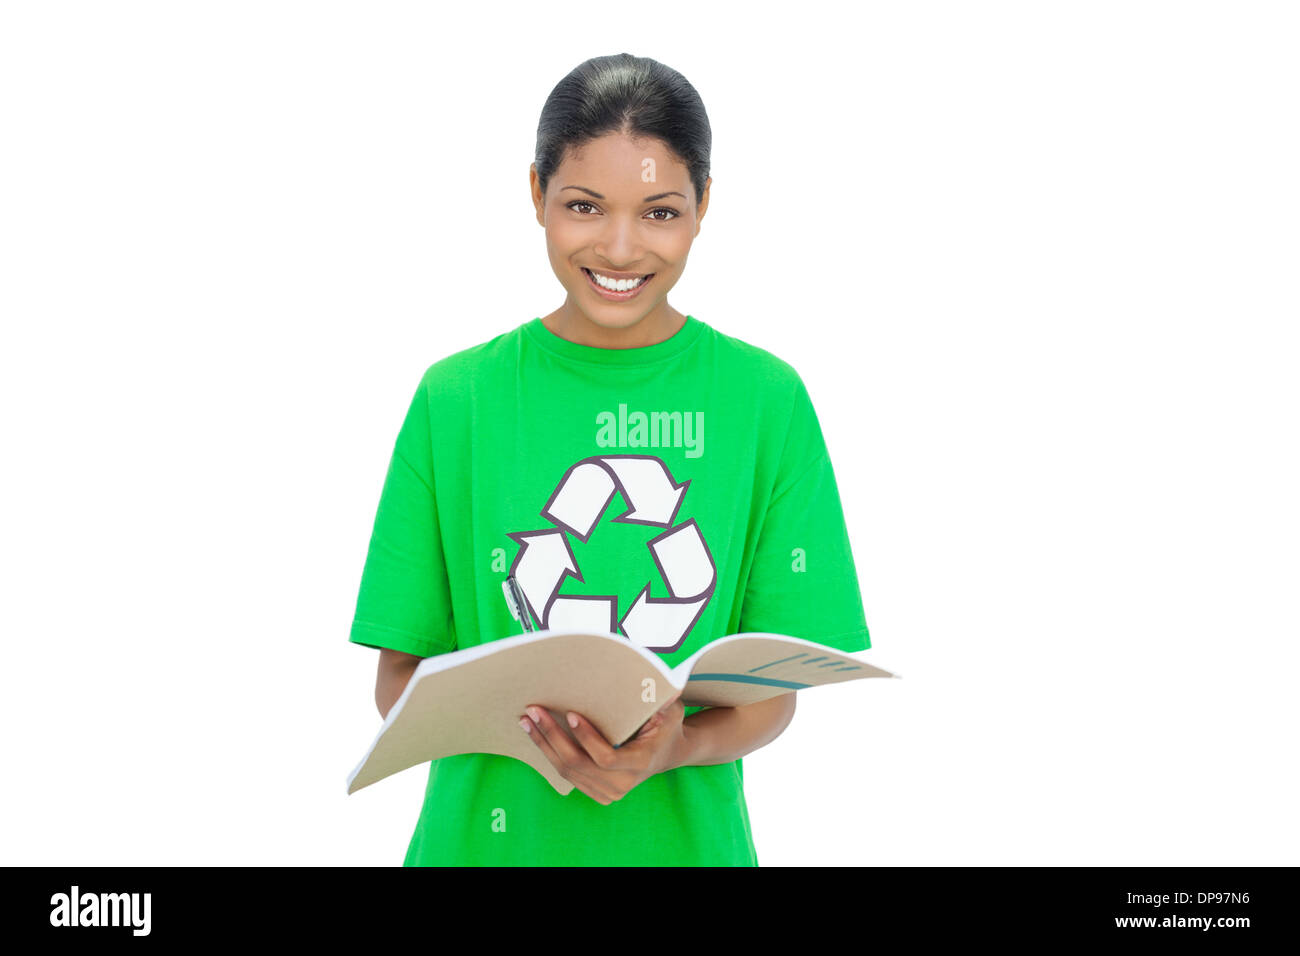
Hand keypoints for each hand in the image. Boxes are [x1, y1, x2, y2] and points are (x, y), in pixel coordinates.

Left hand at [519, 697, 688, 804]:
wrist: (666, 754)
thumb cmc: (666, 727)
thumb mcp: (671, 711)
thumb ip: (665, 700)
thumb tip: (663, 685)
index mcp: (639, 763)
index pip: (605, 756)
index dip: (586, 738)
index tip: (570, 714)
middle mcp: (622, 784)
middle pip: (577, 764)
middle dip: (552, 736)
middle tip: (534, 711)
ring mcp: (608, 792)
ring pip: (567, 771)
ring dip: (544, 745)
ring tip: (527, 721)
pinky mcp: (596, 792)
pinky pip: (567, 774)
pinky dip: (549, 754)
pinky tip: (536, 735)